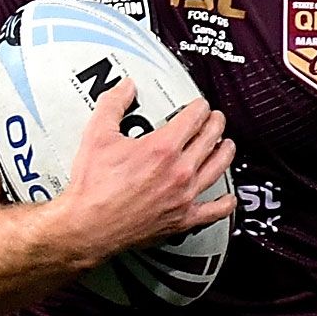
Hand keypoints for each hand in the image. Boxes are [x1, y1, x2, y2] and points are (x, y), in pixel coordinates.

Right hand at [52, 79, 236, 262]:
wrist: (88, 227)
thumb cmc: (93, 188)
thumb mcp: (97, 137)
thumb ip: (113, 106)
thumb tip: (125, 88)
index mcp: (162, 148)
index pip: (194, 118)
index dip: (200, 107)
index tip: (200, 105)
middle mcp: (179, 171)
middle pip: (211, 138)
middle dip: (216, 123)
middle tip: (215, 119)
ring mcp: (184, 196)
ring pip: (218, 168)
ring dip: (225, 152)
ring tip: (226, 145)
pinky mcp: (183, 220)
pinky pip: (215, 211)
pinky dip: (226, 202)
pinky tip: (228, 197)